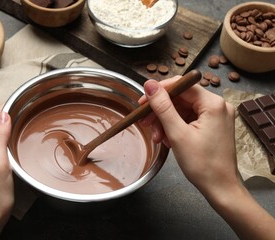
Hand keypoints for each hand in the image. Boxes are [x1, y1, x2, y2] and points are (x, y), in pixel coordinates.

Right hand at [140, 77, 274, 238]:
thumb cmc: (203, 165)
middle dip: (161, 111)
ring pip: (182, 110)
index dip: (159, 92)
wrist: (220, 188)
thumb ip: (163, 107)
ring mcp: (216, 116)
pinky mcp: (212, 125)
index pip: (181, 85)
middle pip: (181, 98)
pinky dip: (175, 127)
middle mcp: (217, 106)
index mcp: (213, 104)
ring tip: (157, 137)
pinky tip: (167, 139)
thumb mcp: (177, 134)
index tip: (142, 102)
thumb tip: (150, 85)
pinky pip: (188, 119)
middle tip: (145, 122)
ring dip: (166, 122)